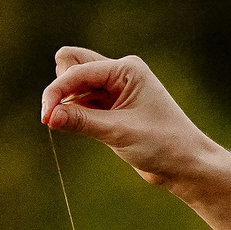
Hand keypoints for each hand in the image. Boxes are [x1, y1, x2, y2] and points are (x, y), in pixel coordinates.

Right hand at [40, 49, 215, 188]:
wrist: (185, 165)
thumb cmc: (162, 144)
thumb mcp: (118, 132)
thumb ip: (81, 121)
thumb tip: (48, 116)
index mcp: (126, 69)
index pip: (78, 71)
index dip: (57, 92)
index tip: (45, 117)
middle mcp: (120, 74)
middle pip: (72, 64)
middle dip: (61, 88)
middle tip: (60, 116)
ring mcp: (115, 89)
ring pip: (75, 84)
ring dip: (67, 102)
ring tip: (75, 126)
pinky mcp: (111, 107)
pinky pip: (82, 102)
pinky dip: (74, 112)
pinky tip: (80, 127)